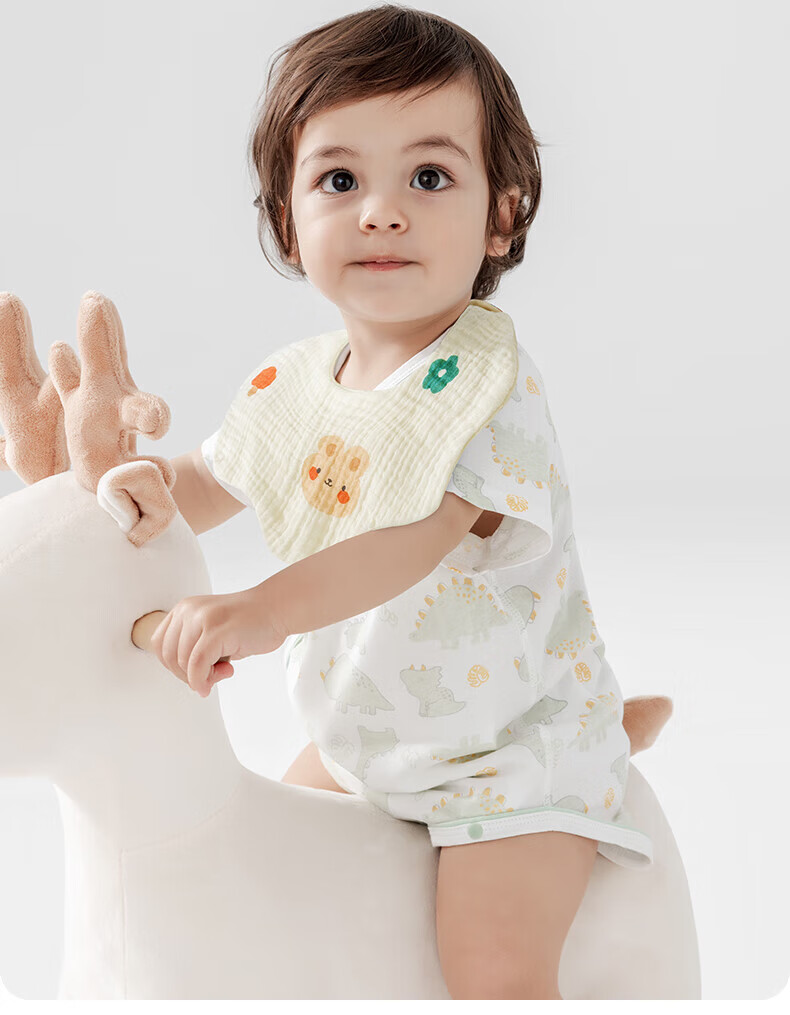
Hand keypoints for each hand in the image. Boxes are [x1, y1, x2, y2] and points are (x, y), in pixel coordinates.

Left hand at [148, 588, 287, 697]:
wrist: (276, 609)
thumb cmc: (248, 624)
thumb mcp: (212, 632)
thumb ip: (195, 651)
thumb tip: (191, 682)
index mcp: (184, 609)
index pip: (160, 646)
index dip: (173, 666)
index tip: (195, 672)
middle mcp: (189, 610)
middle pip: (169, 657)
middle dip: (187, 675)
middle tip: (212, 676)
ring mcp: (203, 618)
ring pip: (183, 662)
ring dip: (202, 677)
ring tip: (224, 671)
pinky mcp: (218, 630)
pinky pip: (198, 665)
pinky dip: (204, 679)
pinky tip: (221, 677)